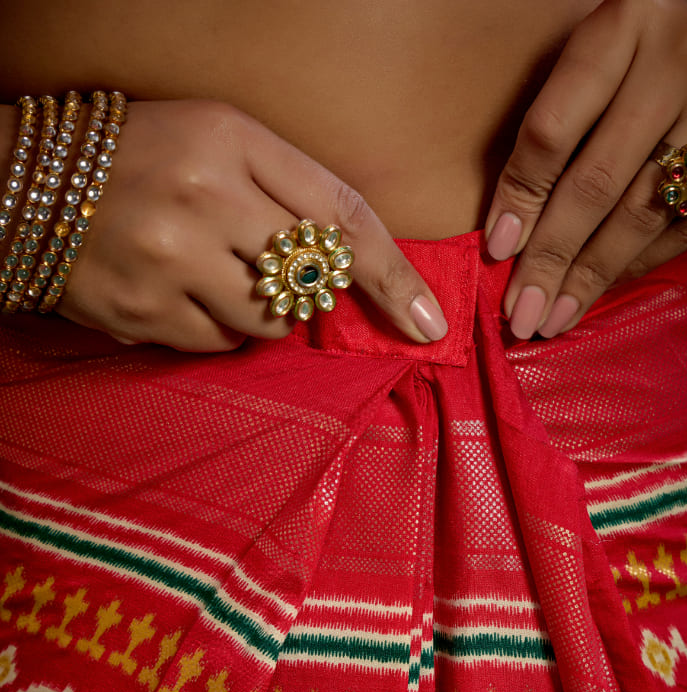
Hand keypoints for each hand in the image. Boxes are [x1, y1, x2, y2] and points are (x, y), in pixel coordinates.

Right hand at [58, 100, 447, 350]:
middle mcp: (204, 197)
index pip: (340, 213)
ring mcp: (172, 259)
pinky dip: (216, 328)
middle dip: (310, 287)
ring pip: (270, 321)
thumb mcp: (213, 138)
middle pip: (312, 278)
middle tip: (267, 266)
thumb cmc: (135, 158)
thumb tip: (350, 271)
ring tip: (212, 272)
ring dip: (262, 310)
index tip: (431, 321)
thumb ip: (285, 190)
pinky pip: (221, 343)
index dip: (393, 275)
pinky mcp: (145, 313)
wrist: (19, 186)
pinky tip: (180, 293)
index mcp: (229, 138)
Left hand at [484, 0, 686, 338]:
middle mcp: (682, 57)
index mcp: (627, 21)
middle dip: (549, 259)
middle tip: (520, 314)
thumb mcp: (613, 55)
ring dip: (589, 278)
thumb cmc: (664, 57)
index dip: (520, 197)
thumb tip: (509, 227)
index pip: (553, 127)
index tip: (496, 251)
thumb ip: (567, 113)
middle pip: (595, 182)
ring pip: (640, 215)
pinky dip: (638, 265)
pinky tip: (602, 288)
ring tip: (552, 319)